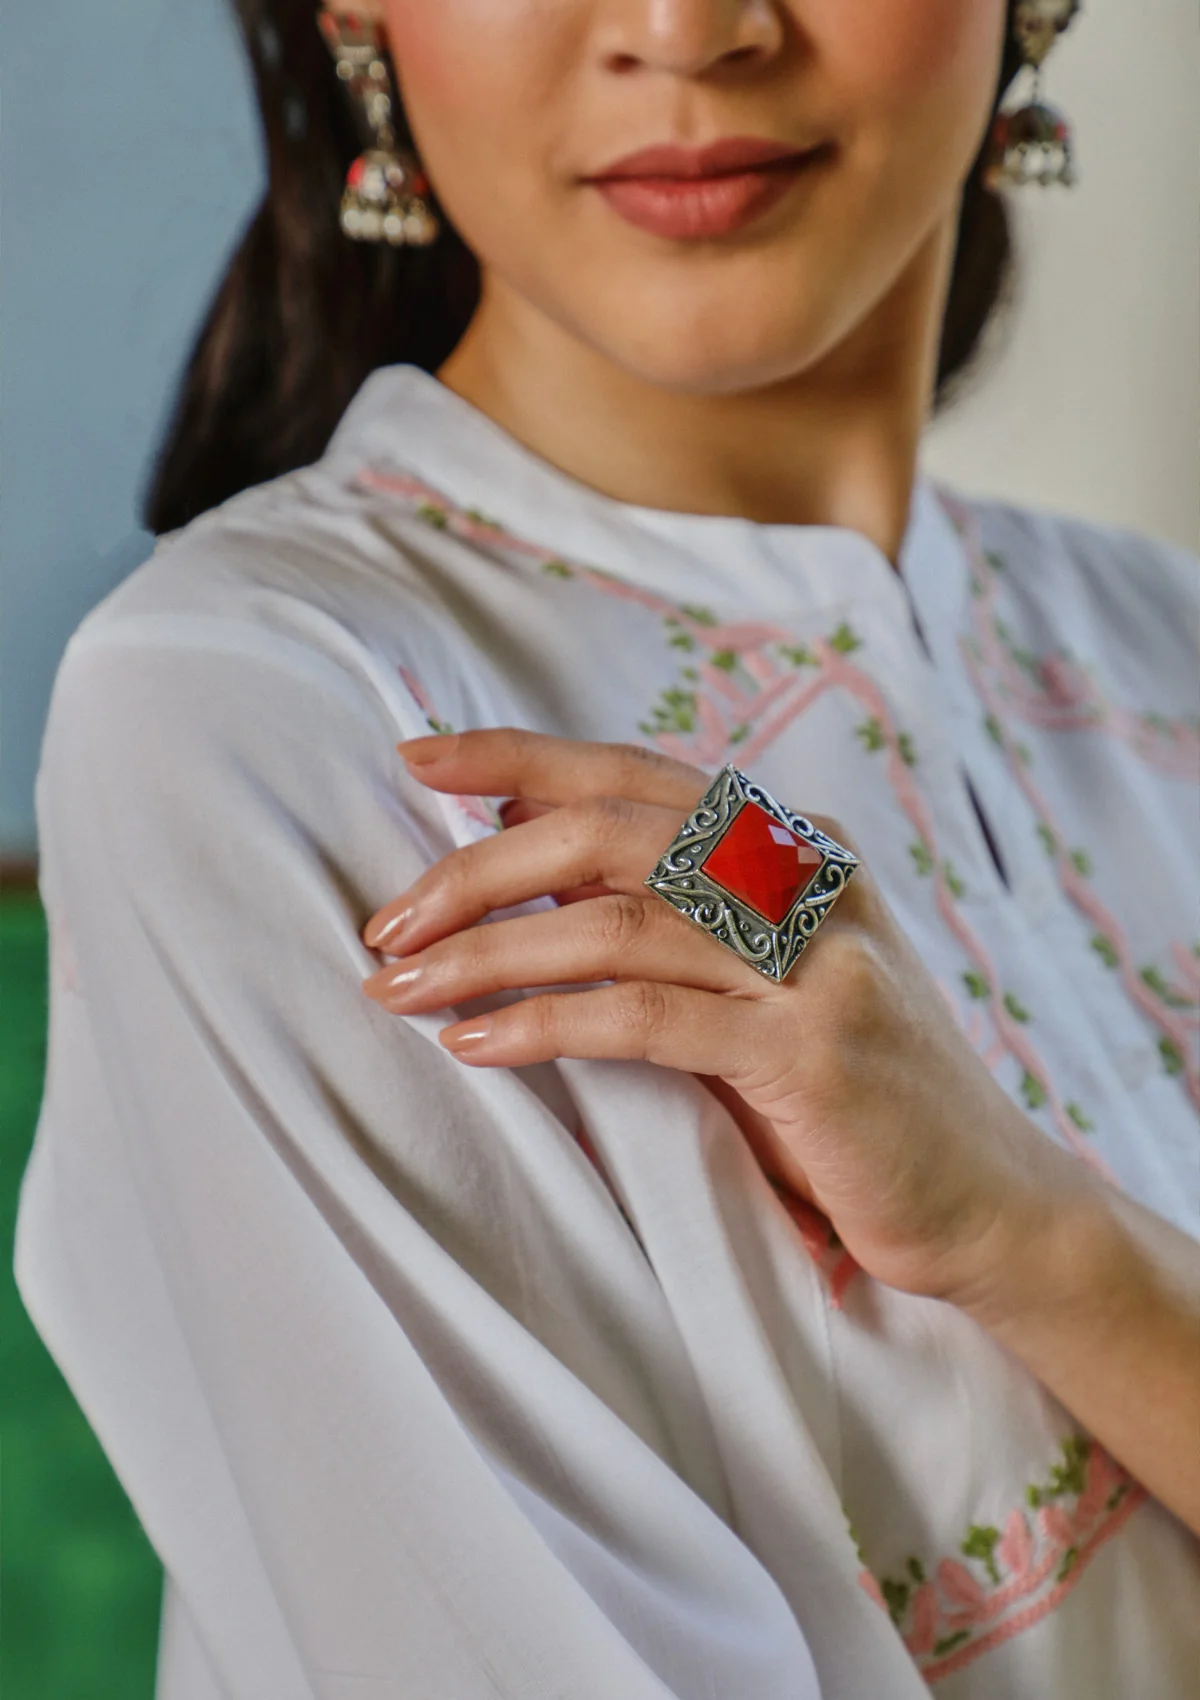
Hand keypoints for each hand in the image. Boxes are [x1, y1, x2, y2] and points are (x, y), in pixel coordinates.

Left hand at [361, 728, 1078, 1308]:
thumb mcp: (760, 985)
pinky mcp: (811, 1052)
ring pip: (618, 919)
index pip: (636, 774)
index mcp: (796, 846)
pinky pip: (650, 1017)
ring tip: (400, 988)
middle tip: (388, 920)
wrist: (991, 1202)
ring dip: (490, 951)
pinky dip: (550, 1022)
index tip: (418, 757)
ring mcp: (819, 961)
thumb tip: (528, 855)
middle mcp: (811, 879)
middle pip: (611, 832)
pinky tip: (478, 1045)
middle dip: (480, 868)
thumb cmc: (850, 1093)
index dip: (520, 756)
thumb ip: (672, 918)